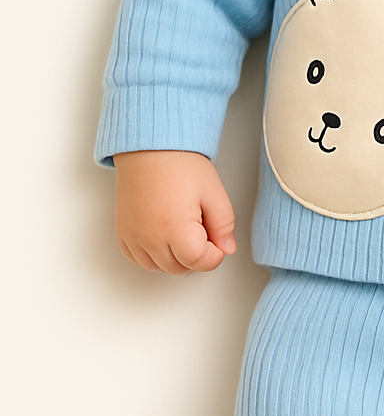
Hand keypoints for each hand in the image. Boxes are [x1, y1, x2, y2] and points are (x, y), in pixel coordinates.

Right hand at [113, 150, 236, 273]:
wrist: (150, 147)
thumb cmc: (180, 164)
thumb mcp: (214, 193)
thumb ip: (224, 225)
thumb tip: (227, 248)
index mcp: (176, 230)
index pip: (201, 263)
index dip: (215, 254)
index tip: (218, 240)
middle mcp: (150, 238)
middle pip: (180, 268)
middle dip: (197, 256)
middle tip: (203, 231)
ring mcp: (133, 237)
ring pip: (159, 267)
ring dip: (175, 258)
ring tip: (184, 230)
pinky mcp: (123, 232)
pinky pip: (138, 259)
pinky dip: (153, 255)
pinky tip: (165, 237)